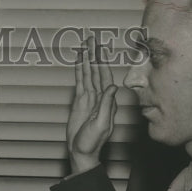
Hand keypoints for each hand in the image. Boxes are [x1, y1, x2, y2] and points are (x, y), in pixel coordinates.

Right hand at [67, 34, 117, 174]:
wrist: (81, 152)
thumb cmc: (93, 142)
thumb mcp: (101, 124)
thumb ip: (106, 105)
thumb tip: (112, 86)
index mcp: (108, 100)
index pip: (106, 76)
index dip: (104, 61)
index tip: (102, 47)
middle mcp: (100, 96)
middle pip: (97, 70)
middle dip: (95, 54)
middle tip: (91, 38)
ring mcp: (89, 98)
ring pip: (88, 74)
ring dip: (87, 59)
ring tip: (84, 45)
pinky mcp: (79, 102)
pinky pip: (80, 83)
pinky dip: (79, 71)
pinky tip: (79, 61)